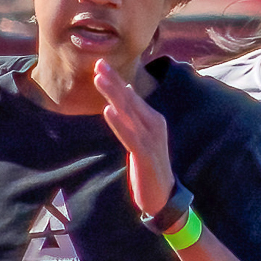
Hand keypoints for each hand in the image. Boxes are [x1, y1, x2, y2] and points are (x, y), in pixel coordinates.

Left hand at [91, 58, 174, 218]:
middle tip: (98, 64)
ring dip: (113, 95)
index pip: (131, 95)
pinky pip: (130, 135)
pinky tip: (108, 110)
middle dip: (113, 81)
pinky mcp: (145, 154)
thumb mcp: (142, 136)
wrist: (163, 196)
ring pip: (129, 112)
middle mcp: (154, 125)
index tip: (99, 64)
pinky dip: (118, 122)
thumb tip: (125, 91)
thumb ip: (134, 115)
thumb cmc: (150, 165)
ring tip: (99, 79)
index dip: (115, 80)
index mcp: (153, 119)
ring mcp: (151, 139)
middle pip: (129, 99)